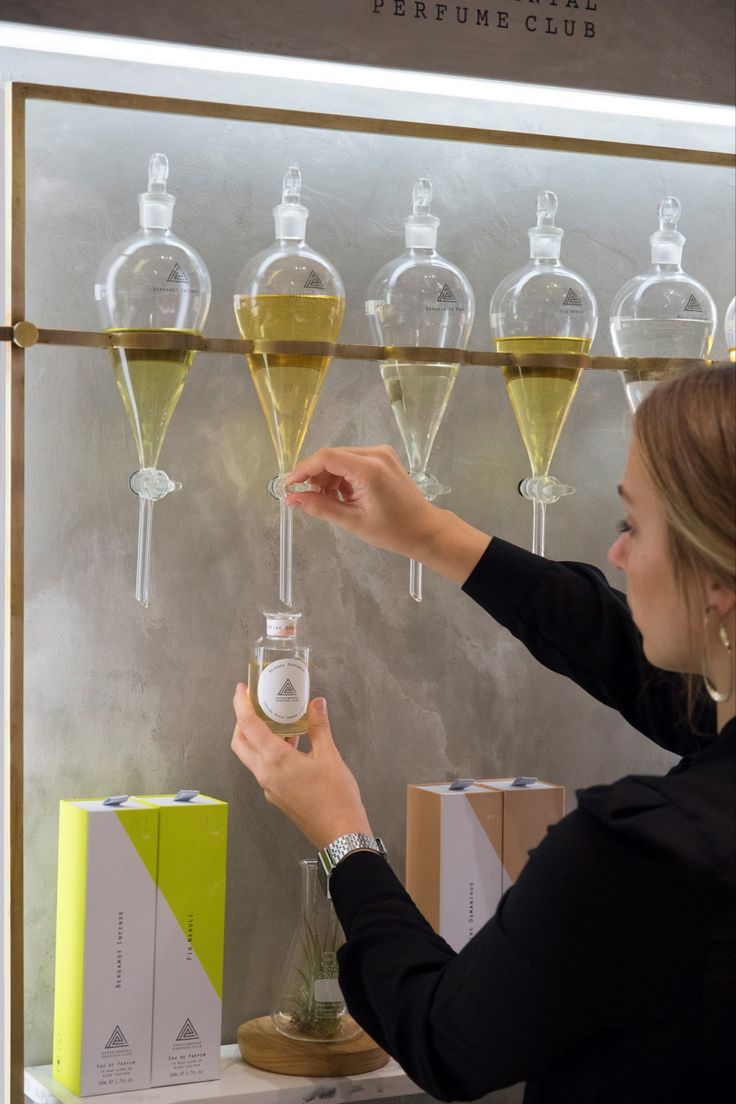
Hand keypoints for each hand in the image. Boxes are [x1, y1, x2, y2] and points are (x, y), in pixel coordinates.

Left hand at [231, 684, 372, 848]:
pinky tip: (291, 745)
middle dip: (241, 721)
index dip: (241, 705)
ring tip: (276, 721)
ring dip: (256, 737)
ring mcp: (269, 787)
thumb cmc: (336, 797)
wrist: (340, 834)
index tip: (241, 690)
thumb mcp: (330, 756)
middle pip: (241, 743)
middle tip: (253, 705)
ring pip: (251, 757)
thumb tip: (316, 704)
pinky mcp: (277, 796)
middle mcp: (265, 774)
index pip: (248, 726)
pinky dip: (269, 752)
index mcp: (275, 760)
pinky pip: (264, 768)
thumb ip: (319, 727)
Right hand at [286, 445, 491, 585]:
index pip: (326, 457)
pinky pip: (353, 460)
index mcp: (369, 468)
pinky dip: (342, 475)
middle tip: (310, 498)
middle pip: (332, 455)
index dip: (303, 469)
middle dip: (316, 475)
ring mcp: (381, 453)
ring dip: (329, 476)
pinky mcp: (384, 458)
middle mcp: (375, 453)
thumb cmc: (393, 531)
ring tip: (330, 501)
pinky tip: (344, 495)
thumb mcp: (353, 521)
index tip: (290, 486)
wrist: (425, 529)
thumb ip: (320, 507)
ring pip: (341, 457)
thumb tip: (291, 499)